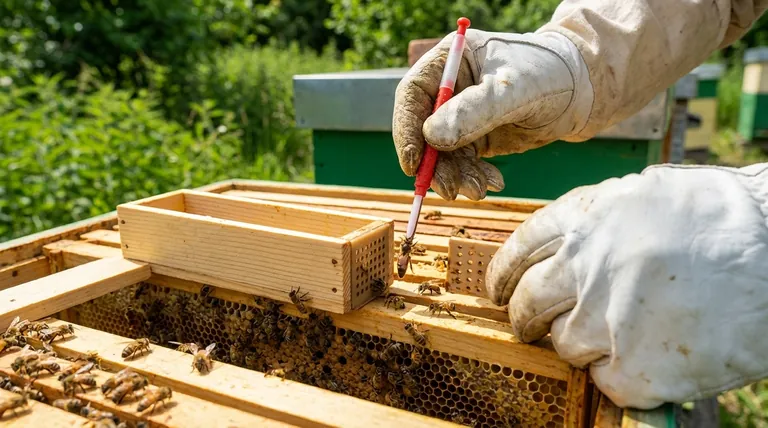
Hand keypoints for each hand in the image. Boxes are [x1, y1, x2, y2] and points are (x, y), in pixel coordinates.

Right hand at [392, 29, 593, 200]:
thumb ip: (473, 111)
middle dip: (435, 164)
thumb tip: (431, 138)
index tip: (413, 163)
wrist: (581, 91)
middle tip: (450, 190)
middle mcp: (447, 89)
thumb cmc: (548, 74)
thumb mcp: (512, 90)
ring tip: (480, 190)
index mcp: (448, 62)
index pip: (412, 96)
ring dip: (456, 177)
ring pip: (442, 154)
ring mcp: (459, 116)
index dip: (406, 130)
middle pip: (422, 131)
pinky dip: (474, 178)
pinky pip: (462, 164)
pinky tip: (495, 182)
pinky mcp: (474, 138)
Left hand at [486, 163, 767, 408]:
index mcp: (584, 220)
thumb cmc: (726, 219)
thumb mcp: (648, 196)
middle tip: (534, 325)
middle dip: (525, 317)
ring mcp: (605, 321)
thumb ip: (599, 221)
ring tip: (620, 336)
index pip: (517, 251)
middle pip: (527, 303)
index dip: (503, 275)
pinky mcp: (634, 370)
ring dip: (582, 344)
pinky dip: (620, 374)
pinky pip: (604, 380)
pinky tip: (650, 358)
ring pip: (563, 345)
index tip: (499, 290)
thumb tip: (568, 245)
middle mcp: (583, 268)